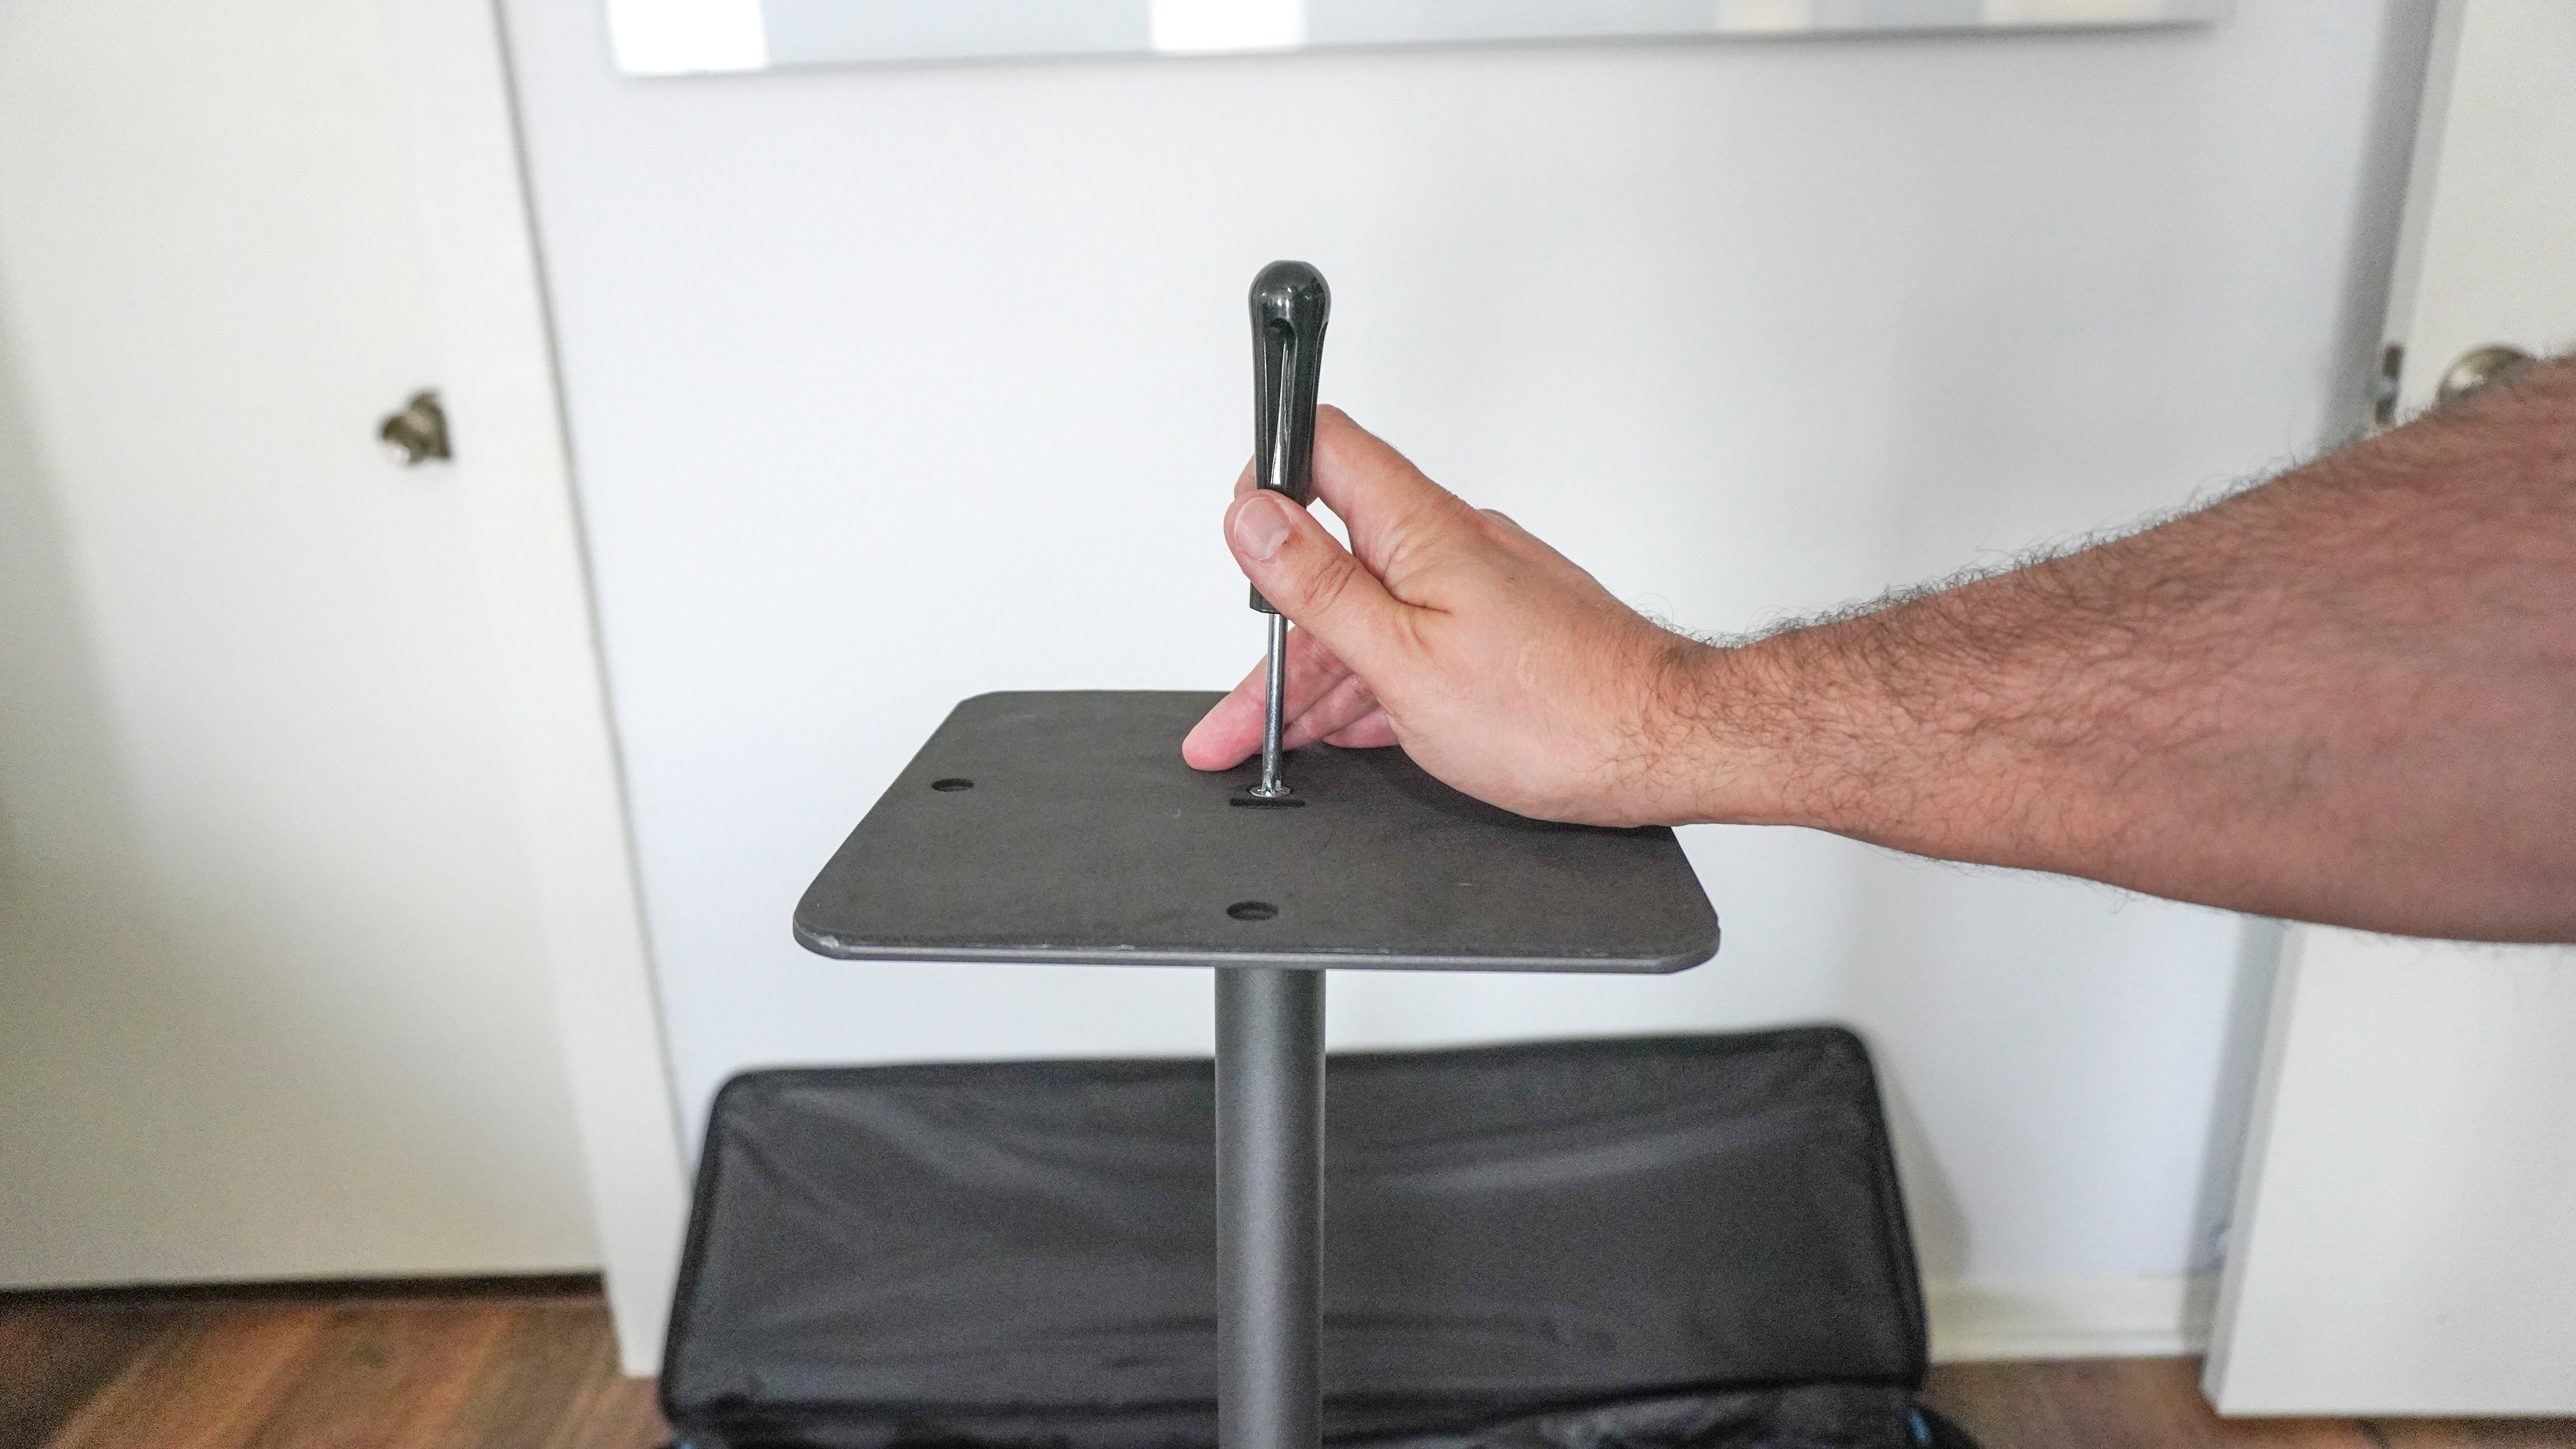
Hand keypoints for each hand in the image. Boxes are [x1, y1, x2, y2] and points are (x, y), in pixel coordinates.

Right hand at [1180, 408, 1733, 826]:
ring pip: (1371, 616)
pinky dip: (1373, 686)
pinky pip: (1414, 643)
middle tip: (1229, 721)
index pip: (1323, 449)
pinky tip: (1347, 730)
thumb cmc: (1555, 713)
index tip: (1234, 546)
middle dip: (1273, 642)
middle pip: (1331, 562)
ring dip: (1317, 681)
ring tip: (1270, 743)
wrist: (1668, 744)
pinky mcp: (1504, 629)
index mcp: (1420, 528)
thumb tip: (1251, 516)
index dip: (1266, 481)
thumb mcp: (1402, 658)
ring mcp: (1480, 586)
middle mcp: (1452, 542)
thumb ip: (1319, 584)